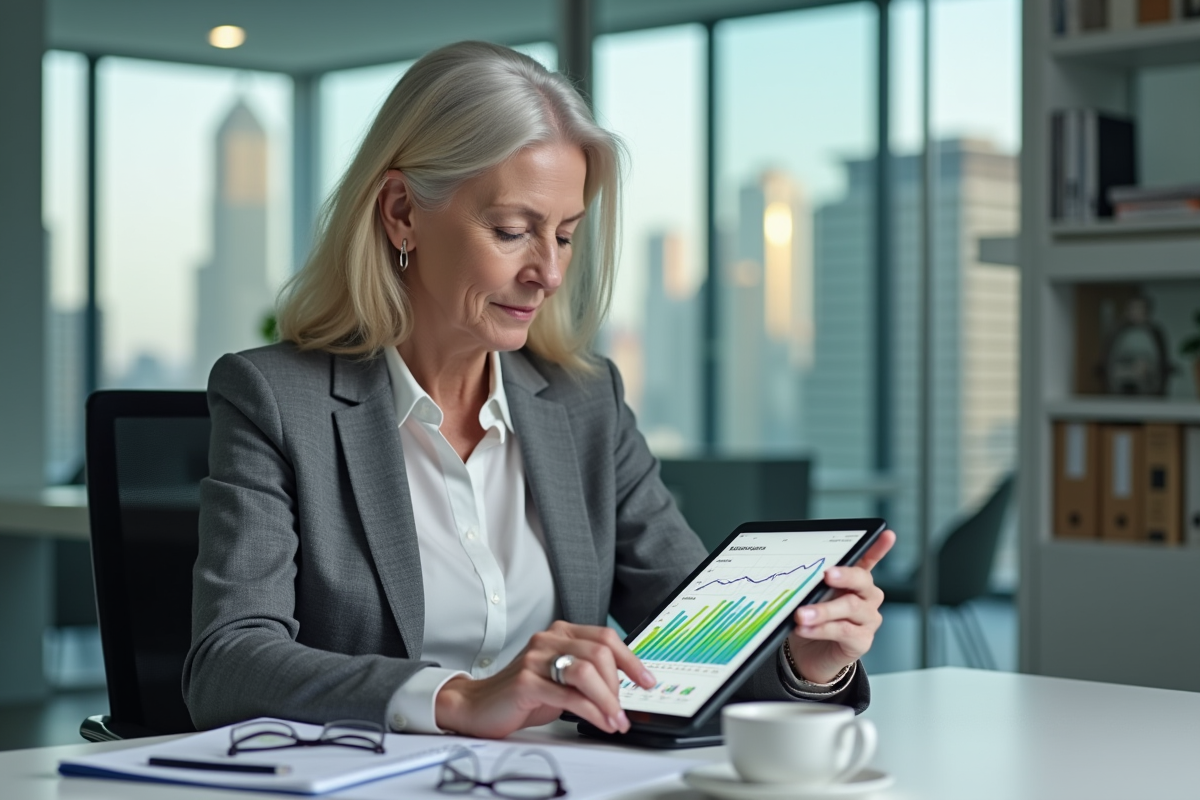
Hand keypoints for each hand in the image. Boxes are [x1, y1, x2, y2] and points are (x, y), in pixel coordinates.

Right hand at [433, 620, 655, 738]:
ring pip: (587, 671)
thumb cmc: (523, 693)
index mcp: (561, 632)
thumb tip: (624, 685)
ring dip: (608, 700)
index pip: (606, 637)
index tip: (647, 681)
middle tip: (622, 711)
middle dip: (618, 686)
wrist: (478, 706)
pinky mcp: (526, 682)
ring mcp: (535, 658)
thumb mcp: (560, 677)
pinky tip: (601, 723)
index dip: (631, 660)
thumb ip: (587, 672)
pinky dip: (592, 712)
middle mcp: (549, 639)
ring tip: (616, 721)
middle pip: (600, 653)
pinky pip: (569, 696)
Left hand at [786, 529, 894, 683]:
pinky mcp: (862, 641)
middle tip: (826, 575)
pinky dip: (822, 629)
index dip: (878, 547)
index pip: (869, 559)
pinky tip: (805, 628)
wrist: (809, 654)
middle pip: (862, 581)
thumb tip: (798, 573)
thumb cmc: (811, 618)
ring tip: (801, 614)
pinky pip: (844, 631)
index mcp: (855, 581)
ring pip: (850, 607)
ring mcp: (868, 619)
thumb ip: (811, 584)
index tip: (886, 534)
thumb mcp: (810, 596)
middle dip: (844, 576)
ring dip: (823, 610)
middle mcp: (867, 597)